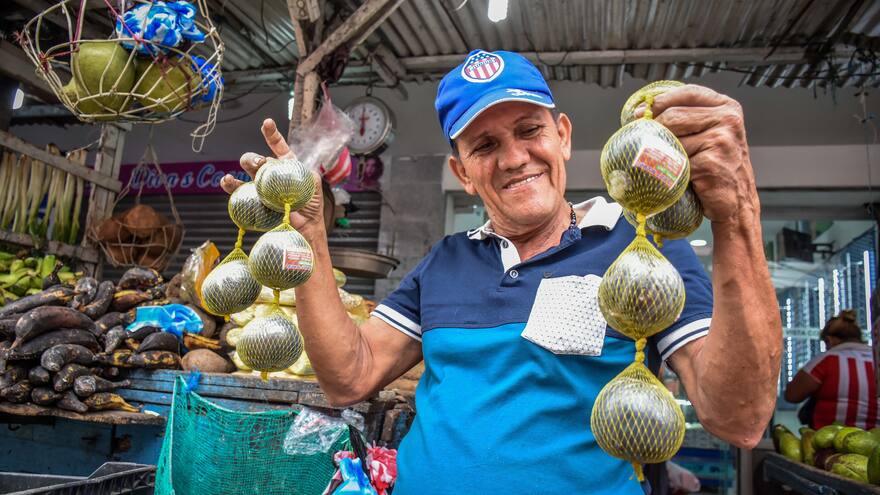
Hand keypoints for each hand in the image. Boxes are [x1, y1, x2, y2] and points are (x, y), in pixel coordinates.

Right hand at [221, 118, 324, 235]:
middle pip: (256, 158)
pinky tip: (227, 181)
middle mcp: (270, 173)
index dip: (271, 134)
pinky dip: (230, 184)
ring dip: (247, 164)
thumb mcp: (312, 183)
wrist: (305, 226)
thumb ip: (304, 171)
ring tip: (252, 167)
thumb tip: (289, 166)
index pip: (277, 146)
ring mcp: (259, 185)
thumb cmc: (309, 203)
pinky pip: (237, 190)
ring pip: (247, 169)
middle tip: (262, 163)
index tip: (267, 123)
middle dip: (255, 157)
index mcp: (285, 165)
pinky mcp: (252, 199)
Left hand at [638, 85, 758, 222]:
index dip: (660, 101)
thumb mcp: (708, 134)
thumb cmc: (715, 168)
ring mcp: (722, 140)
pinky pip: (676, 162)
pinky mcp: (711, 162)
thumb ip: (687, 119)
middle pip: (673, 116)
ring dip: (664, 154)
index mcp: (726, 107)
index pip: (687, 93)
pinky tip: (679, 178)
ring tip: (669, 164)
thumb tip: (643, 113)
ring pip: (672, 140)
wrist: (736, 201)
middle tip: (645, 143)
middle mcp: (728, 119)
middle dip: (655, 130)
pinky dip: (672, 171)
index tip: (640, 113)